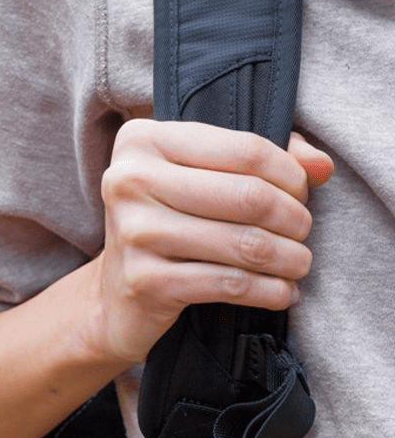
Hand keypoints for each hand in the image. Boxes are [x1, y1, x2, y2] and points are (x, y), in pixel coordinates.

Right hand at [90, 119, 333, 363]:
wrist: (116, 296)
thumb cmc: (168, 225)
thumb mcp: (202, 178)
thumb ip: (263, 159)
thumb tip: (322, 165)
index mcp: (141, 141)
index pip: (246, 150)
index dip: (291, 176)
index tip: (300, 195)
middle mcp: (129, 181)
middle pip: (250, 196)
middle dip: (295, 219)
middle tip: (301, 233)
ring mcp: (134, 233)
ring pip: (247, 243)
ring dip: (290, 259)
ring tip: (298, 264)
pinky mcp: (145, 281)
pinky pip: (232, 284)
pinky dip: (270, 291)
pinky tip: (281, 292)